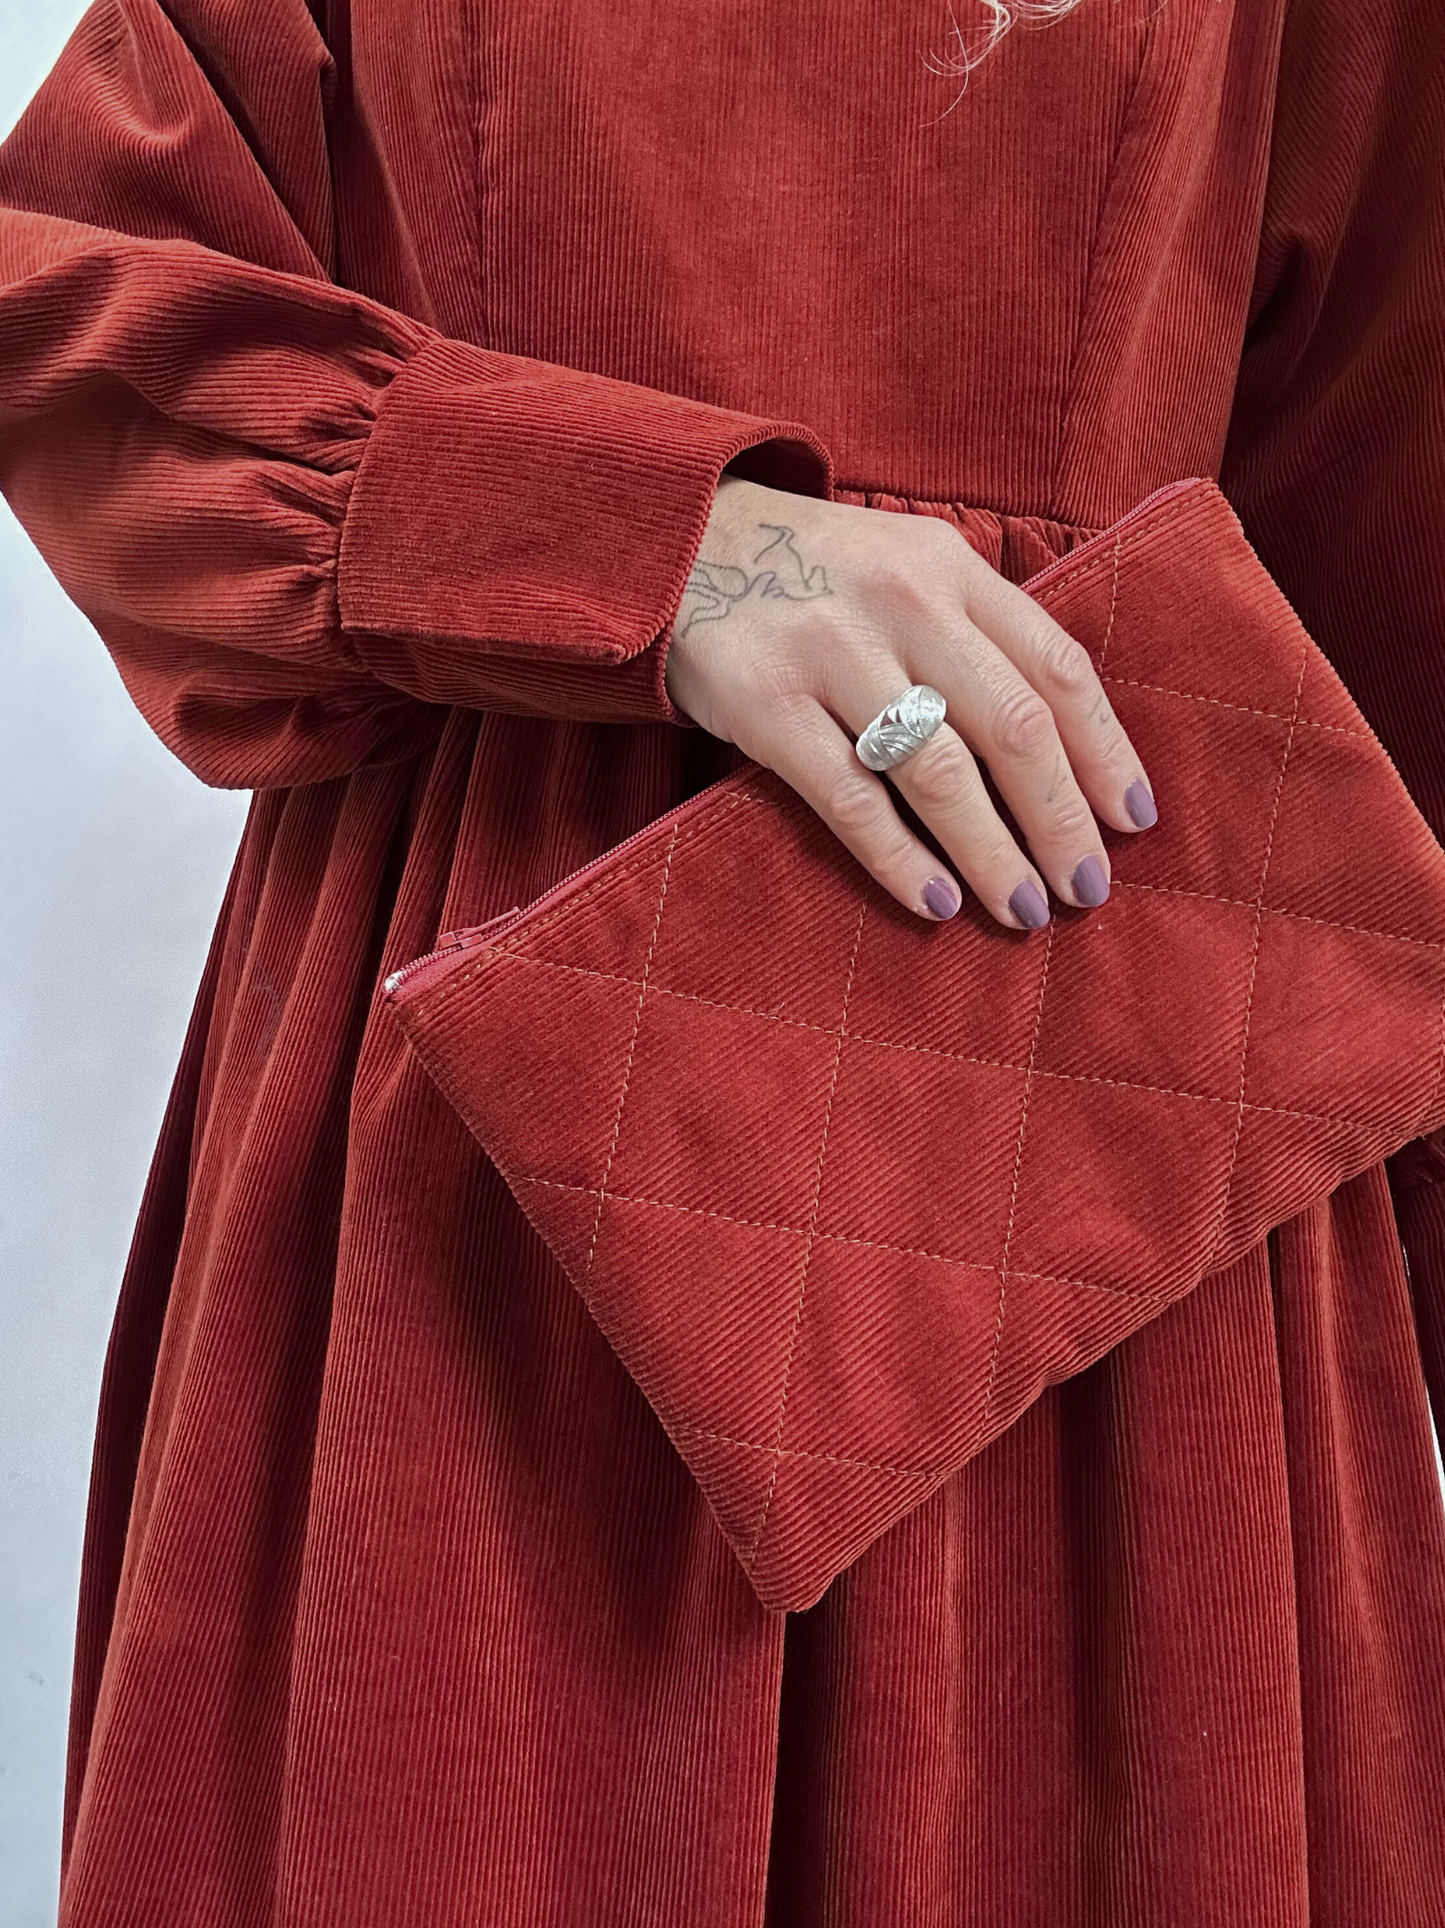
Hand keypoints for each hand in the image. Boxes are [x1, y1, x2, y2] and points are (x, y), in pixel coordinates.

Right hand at [664, 474, 1157, 927]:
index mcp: (951, 569)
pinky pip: (848, 797)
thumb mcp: (906, 568)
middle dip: (1060, 820)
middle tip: (1085, 889)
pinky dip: (899, 857)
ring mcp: (832, 651)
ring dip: (991, 853)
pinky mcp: (765, 702)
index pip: (1055, 667)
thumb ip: (976, 634)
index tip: (1134, 821)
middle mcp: (904, 603)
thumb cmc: (815, 577)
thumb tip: (1063, 750)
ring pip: (938, 771)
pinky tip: (935, 902)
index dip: (1105, 751)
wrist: (675, 542)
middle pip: (1012, 726)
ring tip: (1020, 909)